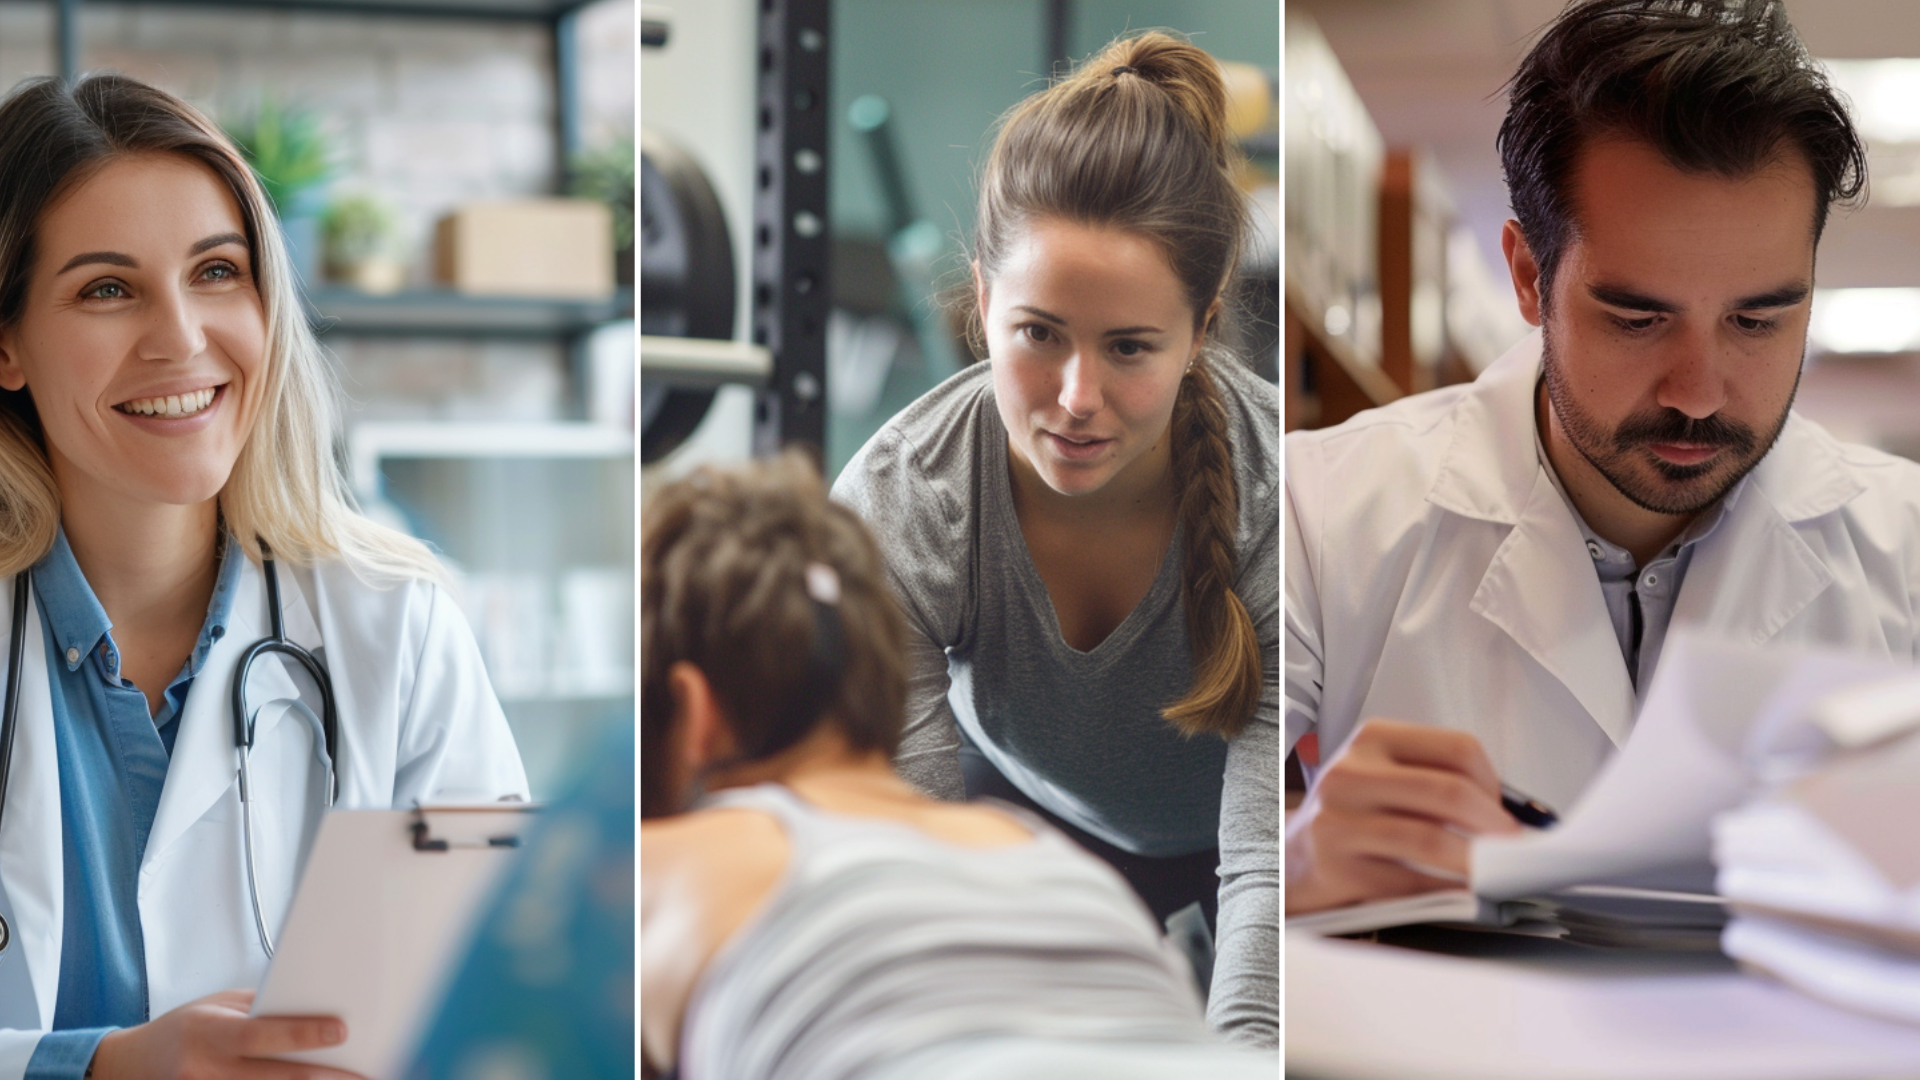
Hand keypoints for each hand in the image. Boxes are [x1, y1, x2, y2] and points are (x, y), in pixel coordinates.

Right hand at [87, 989, 366, 1079]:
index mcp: (206, 1031)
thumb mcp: (216, 1005)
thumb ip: (261, 1008)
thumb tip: (314, 1005)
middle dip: (324, 1076)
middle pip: (273, 1077)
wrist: (129, 1064)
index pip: (260, 1033)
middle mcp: (201, 1068)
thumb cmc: (184, 1028)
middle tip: (362, 1072)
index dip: (301, 1034)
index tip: (342, 1031)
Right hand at [1285, 719, 1521, 915]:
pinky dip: (1446, 893)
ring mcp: (1339, 821)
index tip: (1505, 811)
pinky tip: (1460, 894)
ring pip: (1432, 840)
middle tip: (1513, 848)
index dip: (1496, 784)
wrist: (1288, 860)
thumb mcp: (1381, 777)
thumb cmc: (1348, 819)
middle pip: (1449, 792)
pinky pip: (1409, 884)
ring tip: (1494, 873)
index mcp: (1372, 739)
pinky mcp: (1336, 869)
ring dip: (1477, 863)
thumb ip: (1434, 781)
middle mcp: (1351, 773)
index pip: (1458, 748)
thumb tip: (1508, 813)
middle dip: (1495, 826)